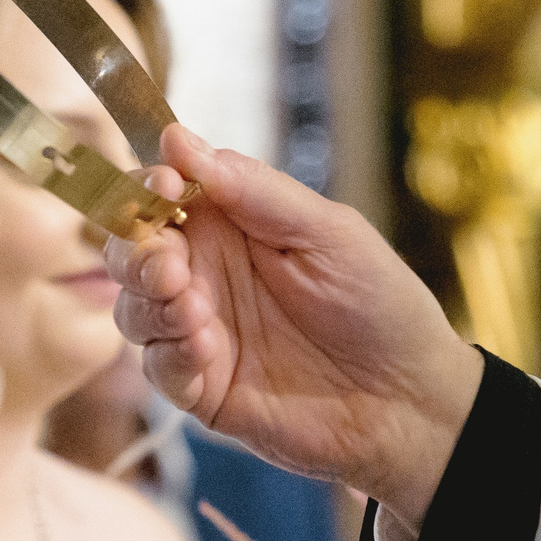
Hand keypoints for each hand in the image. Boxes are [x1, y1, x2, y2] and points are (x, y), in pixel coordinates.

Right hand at [107, 126, 482, 526]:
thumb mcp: (326, 232)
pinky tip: (207, 349)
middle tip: (171, 267)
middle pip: (131, 250)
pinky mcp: (200, 387)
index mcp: (232, 224)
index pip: (161, 194)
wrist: (409, 401)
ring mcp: (199, 332)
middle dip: (138, 252)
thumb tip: (178, 139)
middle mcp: (206, 274)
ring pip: (132, 308)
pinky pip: (156, 366)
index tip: (165, 188)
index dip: (148, 187)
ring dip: (151, 304)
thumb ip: (252, 189)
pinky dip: (170, 354)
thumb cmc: (380, 305)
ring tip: (195, 310)